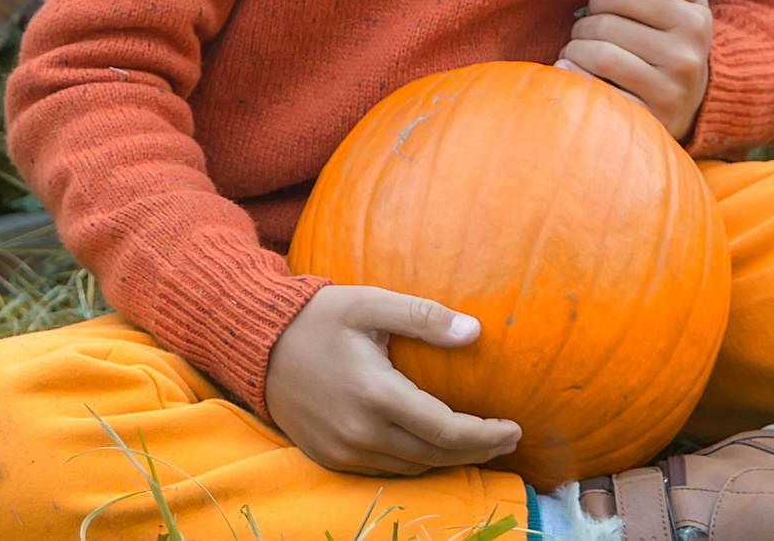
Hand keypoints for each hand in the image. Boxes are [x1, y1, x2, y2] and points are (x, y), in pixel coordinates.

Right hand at [265, 286, 522, 475]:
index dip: (485, 435)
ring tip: (477, 443)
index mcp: (375, 394)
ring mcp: (344, 451)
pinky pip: (385, 470)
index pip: (444, 430)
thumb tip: (475, 332)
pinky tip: (433, 447)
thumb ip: (424, 317)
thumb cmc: (320, 317)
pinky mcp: (331, 459)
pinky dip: (416, 462)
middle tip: (507, 439)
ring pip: (411, 468)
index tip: (515, 429)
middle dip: (476, 451)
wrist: (258, 346)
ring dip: (448, 459)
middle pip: (434, 456)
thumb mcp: (372, 303)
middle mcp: (360, 432)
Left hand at [558, 0, 711, 140]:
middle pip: (607, 26)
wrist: (689, 104)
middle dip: (584, 25)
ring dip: (575, 49)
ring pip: (600, 56)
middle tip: (583, 32)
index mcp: (694, 22)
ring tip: (576, 50)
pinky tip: (569, 70)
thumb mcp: (688, 6)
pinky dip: (575, 77)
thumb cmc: (676, 42)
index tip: (599, 7)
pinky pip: (598, 91)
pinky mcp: (646, 119)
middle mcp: (685, 58)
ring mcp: (668, 92)